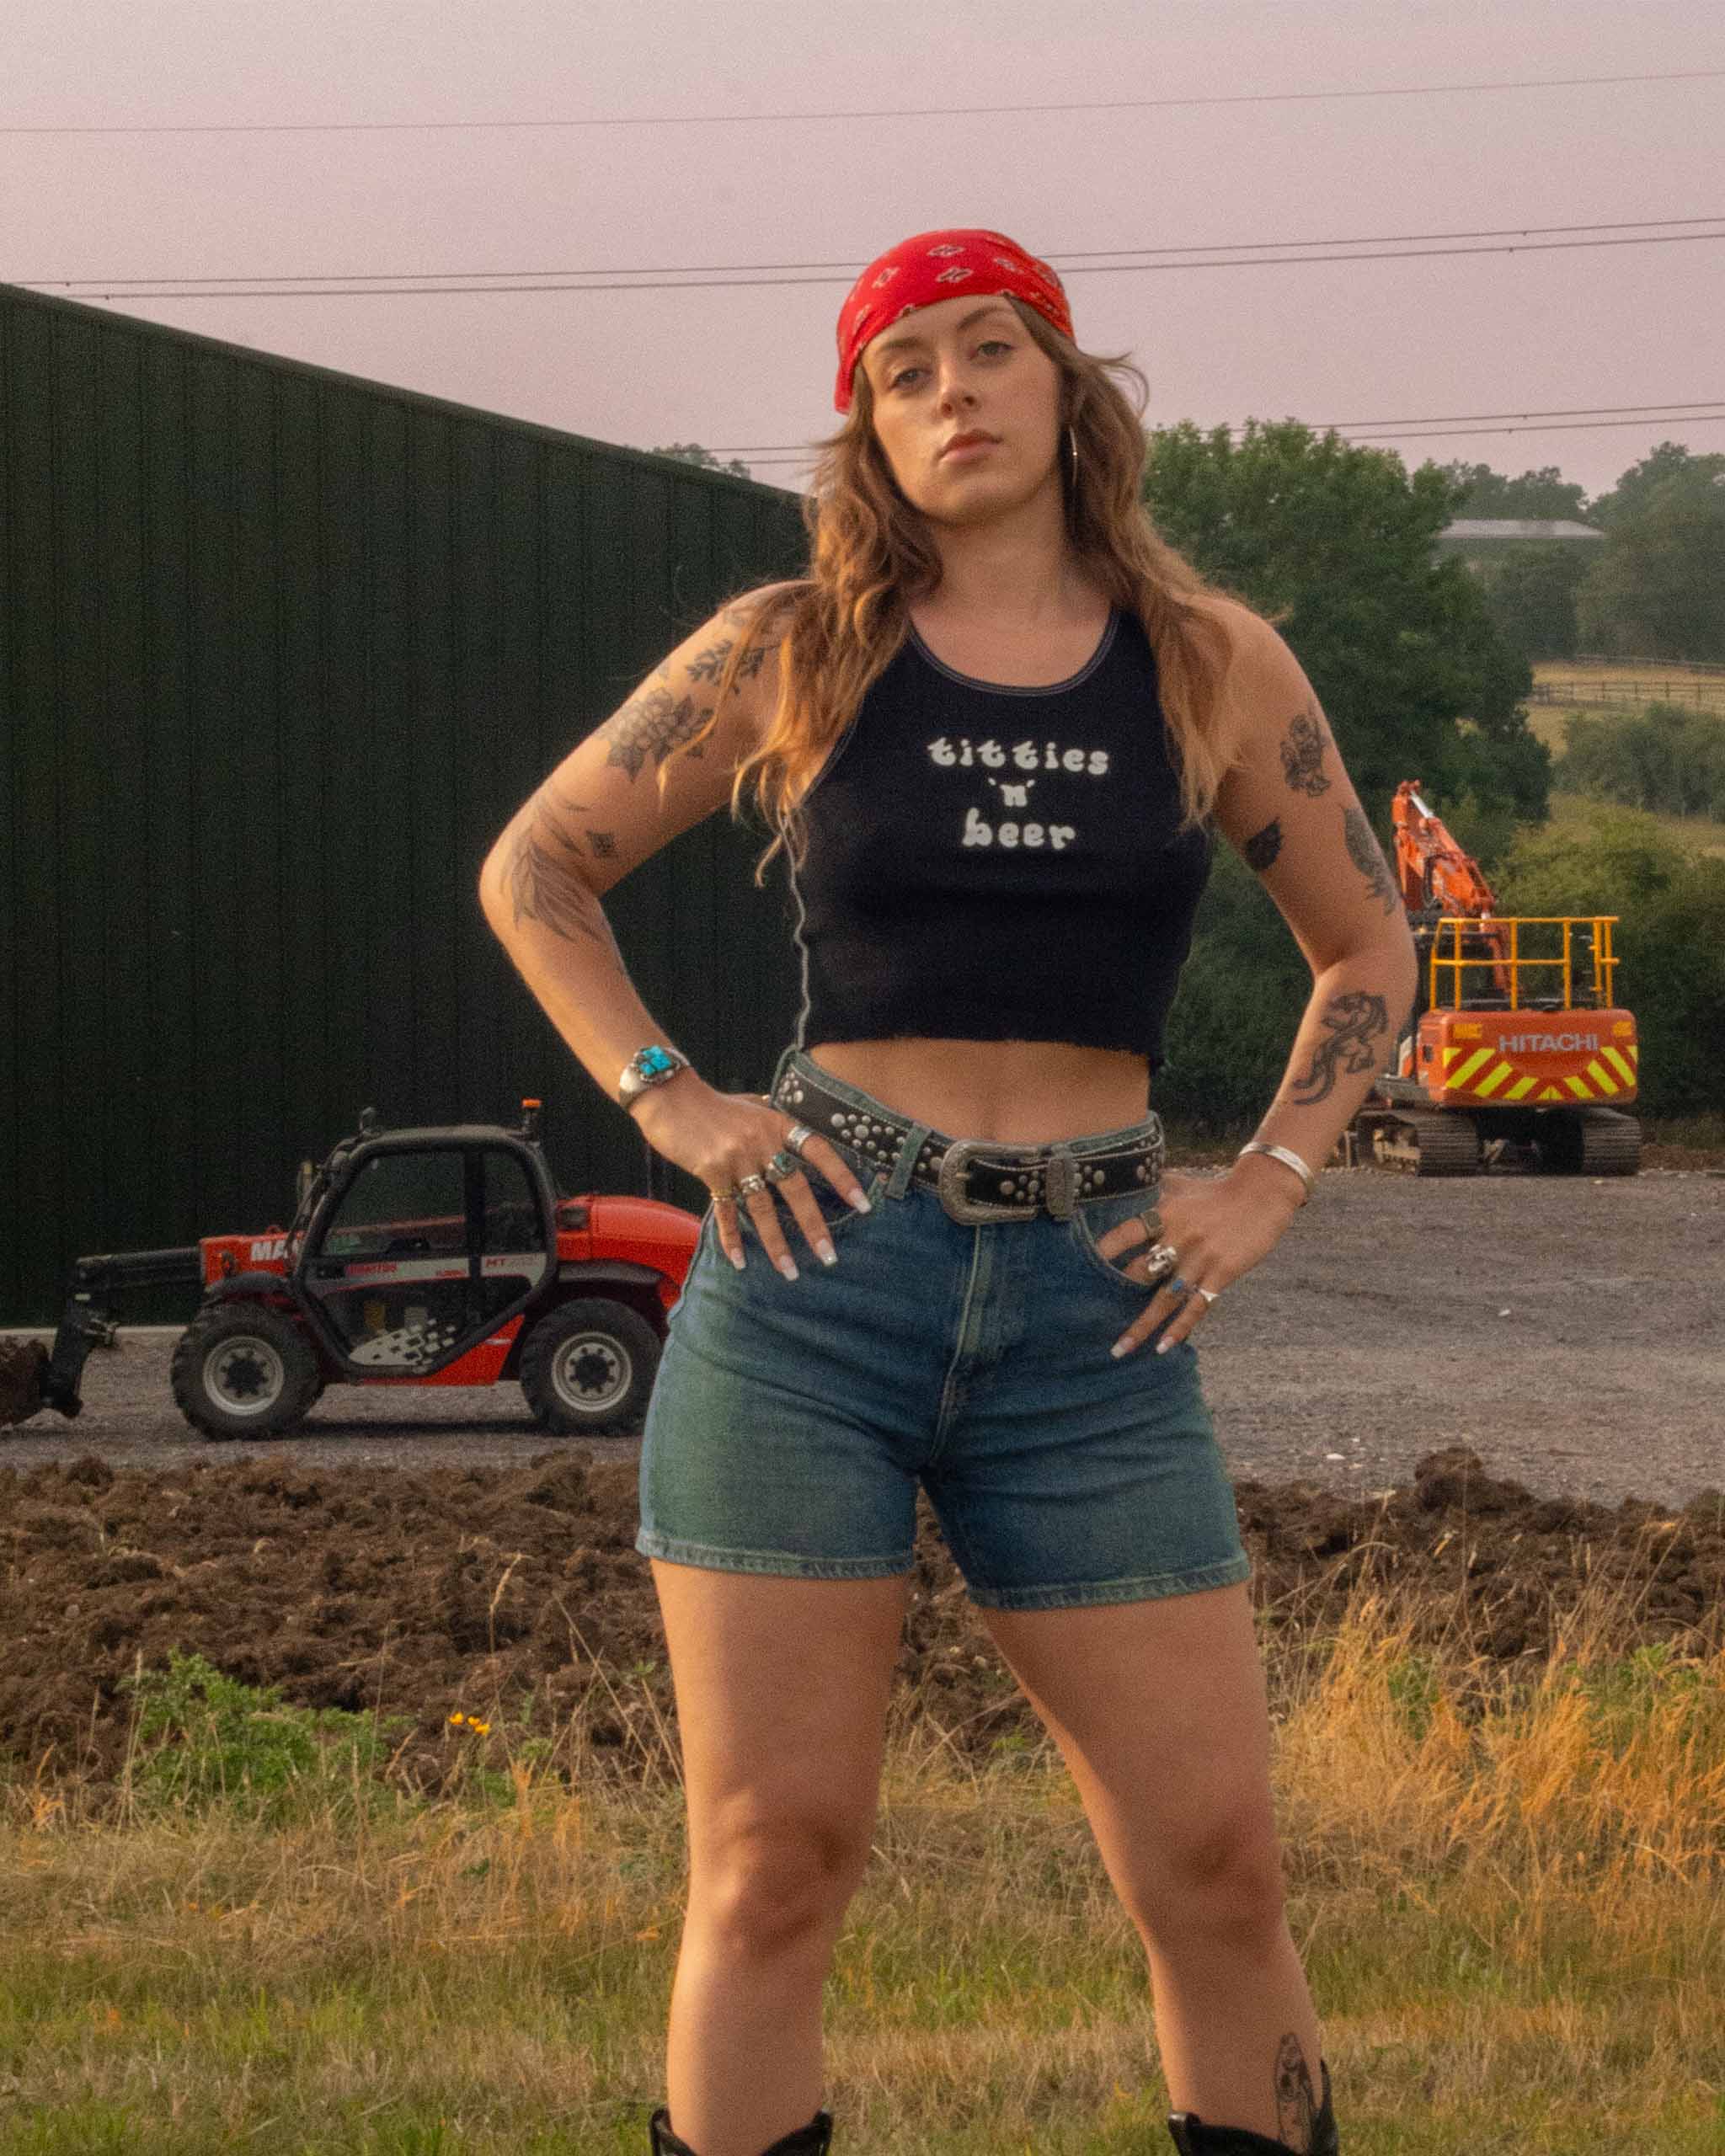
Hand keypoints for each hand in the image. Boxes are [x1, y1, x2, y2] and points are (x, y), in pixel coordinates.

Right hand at [628, 1075, 872, 1275]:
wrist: (670, 1098)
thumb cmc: (713, 1103)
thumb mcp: (752, 1104)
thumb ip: (774, 1118)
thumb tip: (796, 1127)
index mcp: (778, 1124)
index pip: (819, 1152)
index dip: (842, 1177)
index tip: (863, 1204)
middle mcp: (762, 1143)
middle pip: (795, 1189)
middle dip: (813, 1226)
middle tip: (828, 1256)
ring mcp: (737, 1159)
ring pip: (762, 1209)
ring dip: (776, 1243)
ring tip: (789, 1271)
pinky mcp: (711, 1172)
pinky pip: (725, 1211)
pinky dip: (731, 1238)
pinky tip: (739, 1261)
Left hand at [1098, 1158, 1304, 1359]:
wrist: (1262, 1195)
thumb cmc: (1216, 1190)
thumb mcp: (1180, 1184)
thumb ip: (1152, 1189)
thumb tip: (1124, 1185)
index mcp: (1165, 1214)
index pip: (1127, 1233)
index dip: (1105, 1249)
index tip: (1080, 1267)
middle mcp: (1179, 1238)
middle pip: (1140, 1272)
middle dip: (1117, 1295)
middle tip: (1090, 1320)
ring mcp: (1201, 1259)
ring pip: (1164, 1299)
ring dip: (1142, 1326)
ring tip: (1120, 1349)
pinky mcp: (1222, 1274)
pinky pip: (1197, 1307)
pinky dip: (1180, 1328)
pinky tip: (1163, 1347)